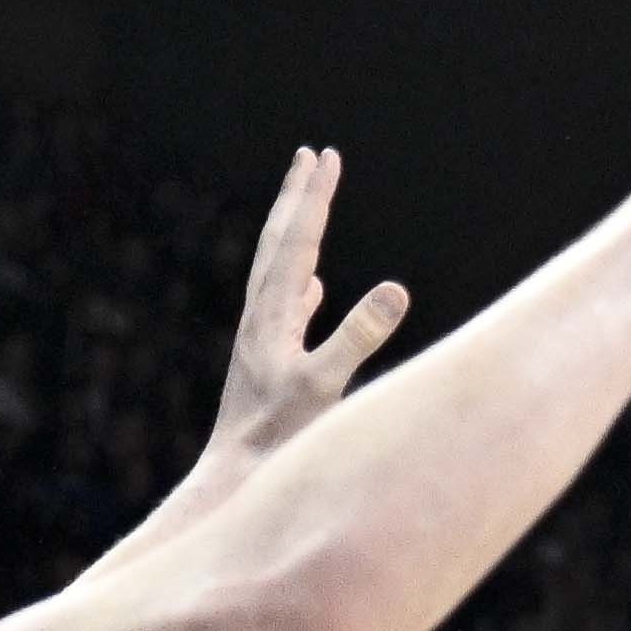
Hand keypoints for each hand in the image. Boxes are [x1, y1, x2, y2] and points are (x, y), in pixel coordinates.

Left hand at [194, 146, 405, 469]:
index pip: (298, 241)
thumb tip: (397, 289)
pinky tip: (312, 287)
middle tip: (310, 156)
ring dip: (295, 231)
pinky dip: (300, 284)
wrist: (234, 474)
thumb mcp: (323, 386)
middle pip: (279, 241)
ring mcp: (262, 338)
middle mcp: (261, 317)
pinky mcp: (268, 360)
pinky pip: (286, 307)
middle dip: (297, 197)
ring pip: (279, 269)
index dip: (315, 198)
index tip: (327, 157)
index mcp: (272, 314)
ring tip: (307, 204)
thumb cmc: (277, 437)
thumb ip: (358, 337)